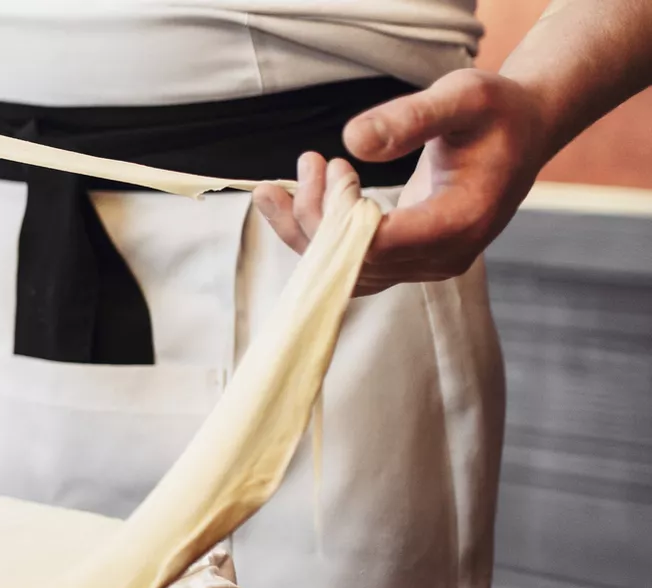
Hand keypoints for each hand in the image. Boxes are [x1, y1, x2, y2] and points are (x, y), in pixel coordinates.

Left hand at [251, 69, 549, 295]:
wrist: (521, 133)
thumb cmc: (495, 111)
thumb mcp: (463, 97)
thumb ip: (411, 117)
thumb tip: (353, 141)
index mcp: (463, 220)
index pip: (381, 244)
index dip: (341, 212)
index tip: (336, 164)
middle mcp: (445, 255)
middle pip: (356, 262)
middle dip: (316, 214)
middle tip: (312, 160)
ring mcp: (426, 265)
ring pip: (343, 271)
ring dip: (303, 226)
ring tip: (290, 176)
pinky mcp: (408, 261)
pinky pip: (346, 265)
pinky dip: (311, 237)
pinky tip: (285, 201)